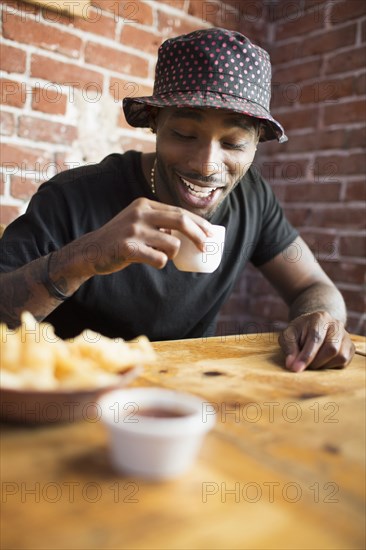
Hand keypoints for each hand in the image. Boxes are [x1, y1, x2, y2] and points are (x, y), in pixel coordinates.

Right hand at [77, 198, 212, 275]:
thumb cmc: (122, 238)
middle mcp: (140, 213)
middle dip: (198, 235)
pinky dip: (161, 263)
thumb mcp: (139, 221)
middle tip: (205, 247)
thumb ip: (160, 222)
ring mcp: (133, 230)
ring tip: (160, 254)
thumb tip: (192, 230)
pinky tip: (150, 260)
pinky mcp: (128, 248)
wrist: (91, 250)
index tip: (210, 232)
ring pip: (172, 243)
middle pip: (180, 221)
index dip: (198, 222)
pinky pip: (159, 259)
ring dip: (172, 254)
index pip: (179, 211)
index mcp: (145, 204)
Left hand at [278, 311, 354, 372]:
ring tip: (312, 361)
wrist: (315, 326)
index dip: (306, 355)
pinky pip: (343, 362)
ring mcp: (346, 336)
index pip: (316, 338)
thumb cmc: (300, 332)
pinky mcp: (350, 348)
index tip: (296, 368)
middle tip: (303, 365)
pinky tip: (321, 361)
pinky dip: (330, 366)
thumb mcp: (289, 335)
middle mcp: (336, 325)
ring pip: (339, 357)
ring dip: (323, 365)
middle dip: (315, 362)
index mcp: (320, 318)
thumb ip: (289, 347)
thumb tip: (291, 364)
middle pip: (331, 348)